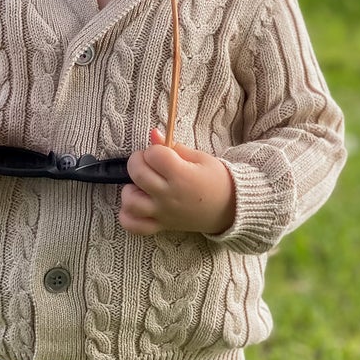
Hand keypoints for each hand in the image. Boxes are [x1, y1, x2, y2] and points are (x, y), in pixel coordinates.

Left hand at [121, 129, 235, 235]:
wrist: (230, 208)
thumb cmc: (216, 180)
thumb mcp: (200, 158)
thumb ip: (174, 147)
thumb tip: (153, 133)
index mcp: (182, 175)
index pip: (154, 155)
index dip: (154, 150)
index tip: (161, 153)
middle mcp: (169, 195)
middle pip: (137, 173)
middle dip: (137, 161)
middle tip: (148, 162)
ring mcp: (163, 212)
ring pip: (131, 201)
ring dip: (130, 189)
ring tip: (141, 185)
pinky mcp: (161, 226)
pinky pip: (134, 226)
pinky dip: (128, 216)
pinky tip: (136, 205)